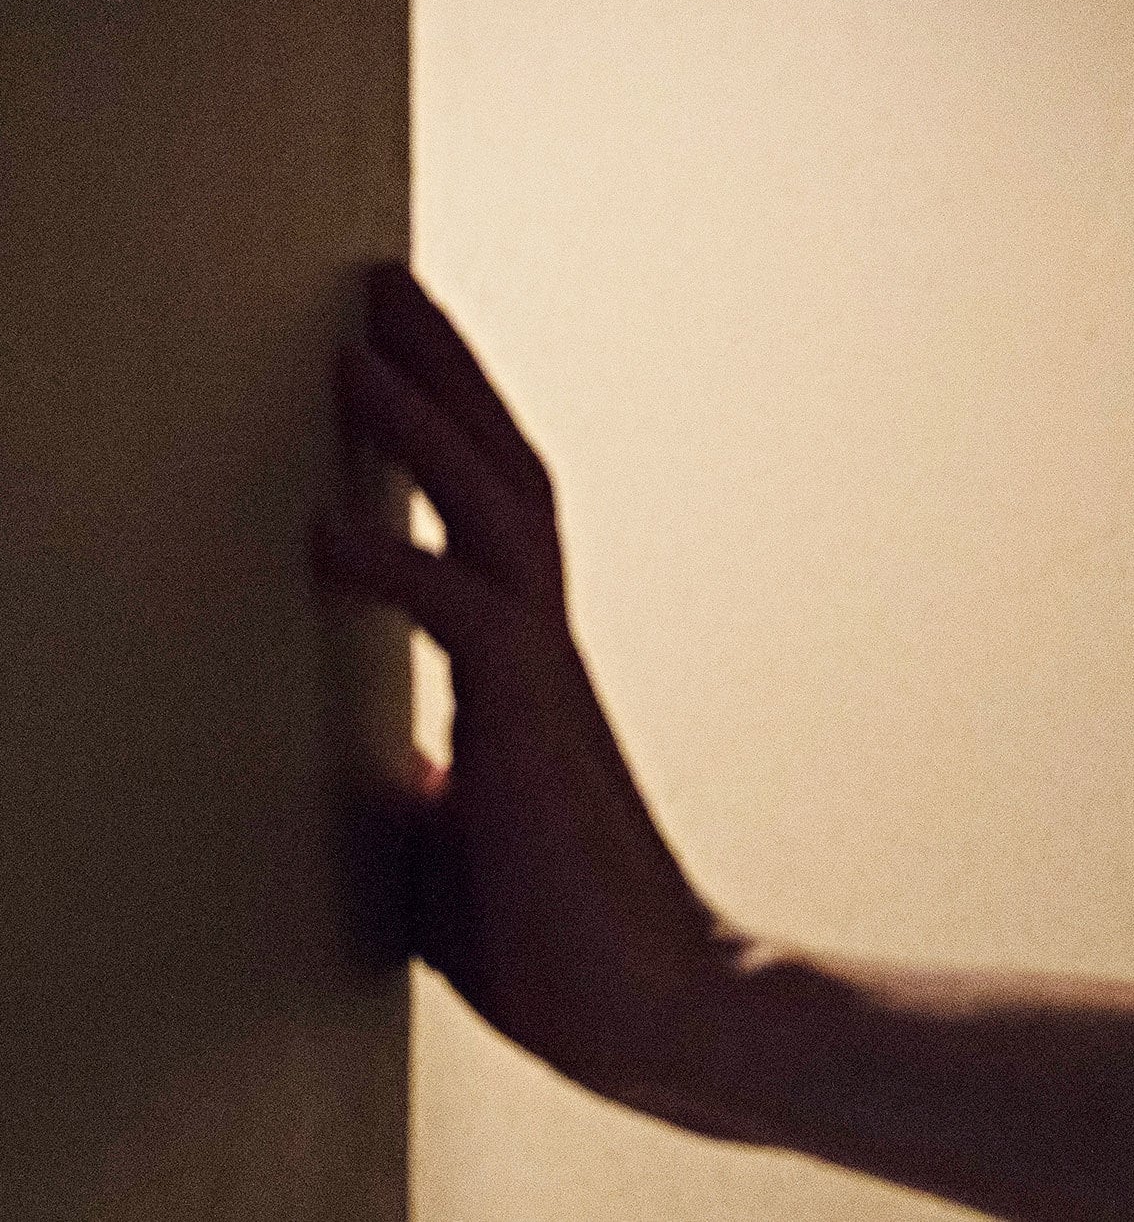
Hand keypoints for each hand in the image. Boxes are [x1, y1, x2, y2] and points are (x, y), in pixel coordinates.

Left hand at [316, 264, 737, 1107]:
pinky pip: (464, 617)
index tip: (392, 346)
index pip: (488, 516)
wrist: (654, 1006)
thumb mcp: (463, 838)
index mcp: (527, 671)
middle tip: (381, 282)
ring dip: (424, 424)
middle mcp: (545, 652)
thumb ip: (433, 784)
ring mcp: (544, 683)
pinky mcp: (529, 732)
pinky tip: (325, 527)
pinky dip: (392, 562)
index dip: (442, 425)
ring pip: (496, 513)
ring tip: (356, 346)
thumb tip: (395, 768)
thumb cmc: (563, 938)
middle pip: (503, 472)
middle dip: (442, 372)